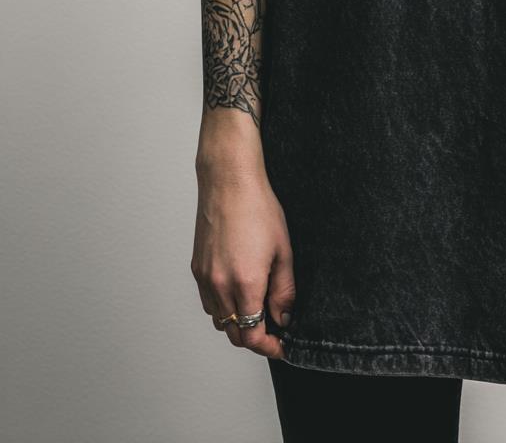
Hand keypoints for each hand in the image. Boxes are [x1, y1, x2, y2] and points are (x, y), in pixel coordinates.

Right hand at [191, 158, 295, 359]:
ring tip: (258, 309)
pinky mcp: (196, 269)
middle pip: (234, 334)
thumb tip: (284, 317)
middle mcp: (220, 286)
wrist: (229, 183)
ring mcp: (205, 278)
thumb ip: (284, 290)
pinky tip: (238, 293)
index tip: (281, 346)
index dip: (268, 347)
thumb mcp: (283, 250)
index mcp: (245, 283)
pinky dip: (223, 308)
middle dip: (255, 338)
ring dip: (238, 324)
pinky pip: (208, 302)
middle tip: (274, 331)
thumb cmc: (258, 209)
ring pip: (219, 320)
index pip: (252, 335)